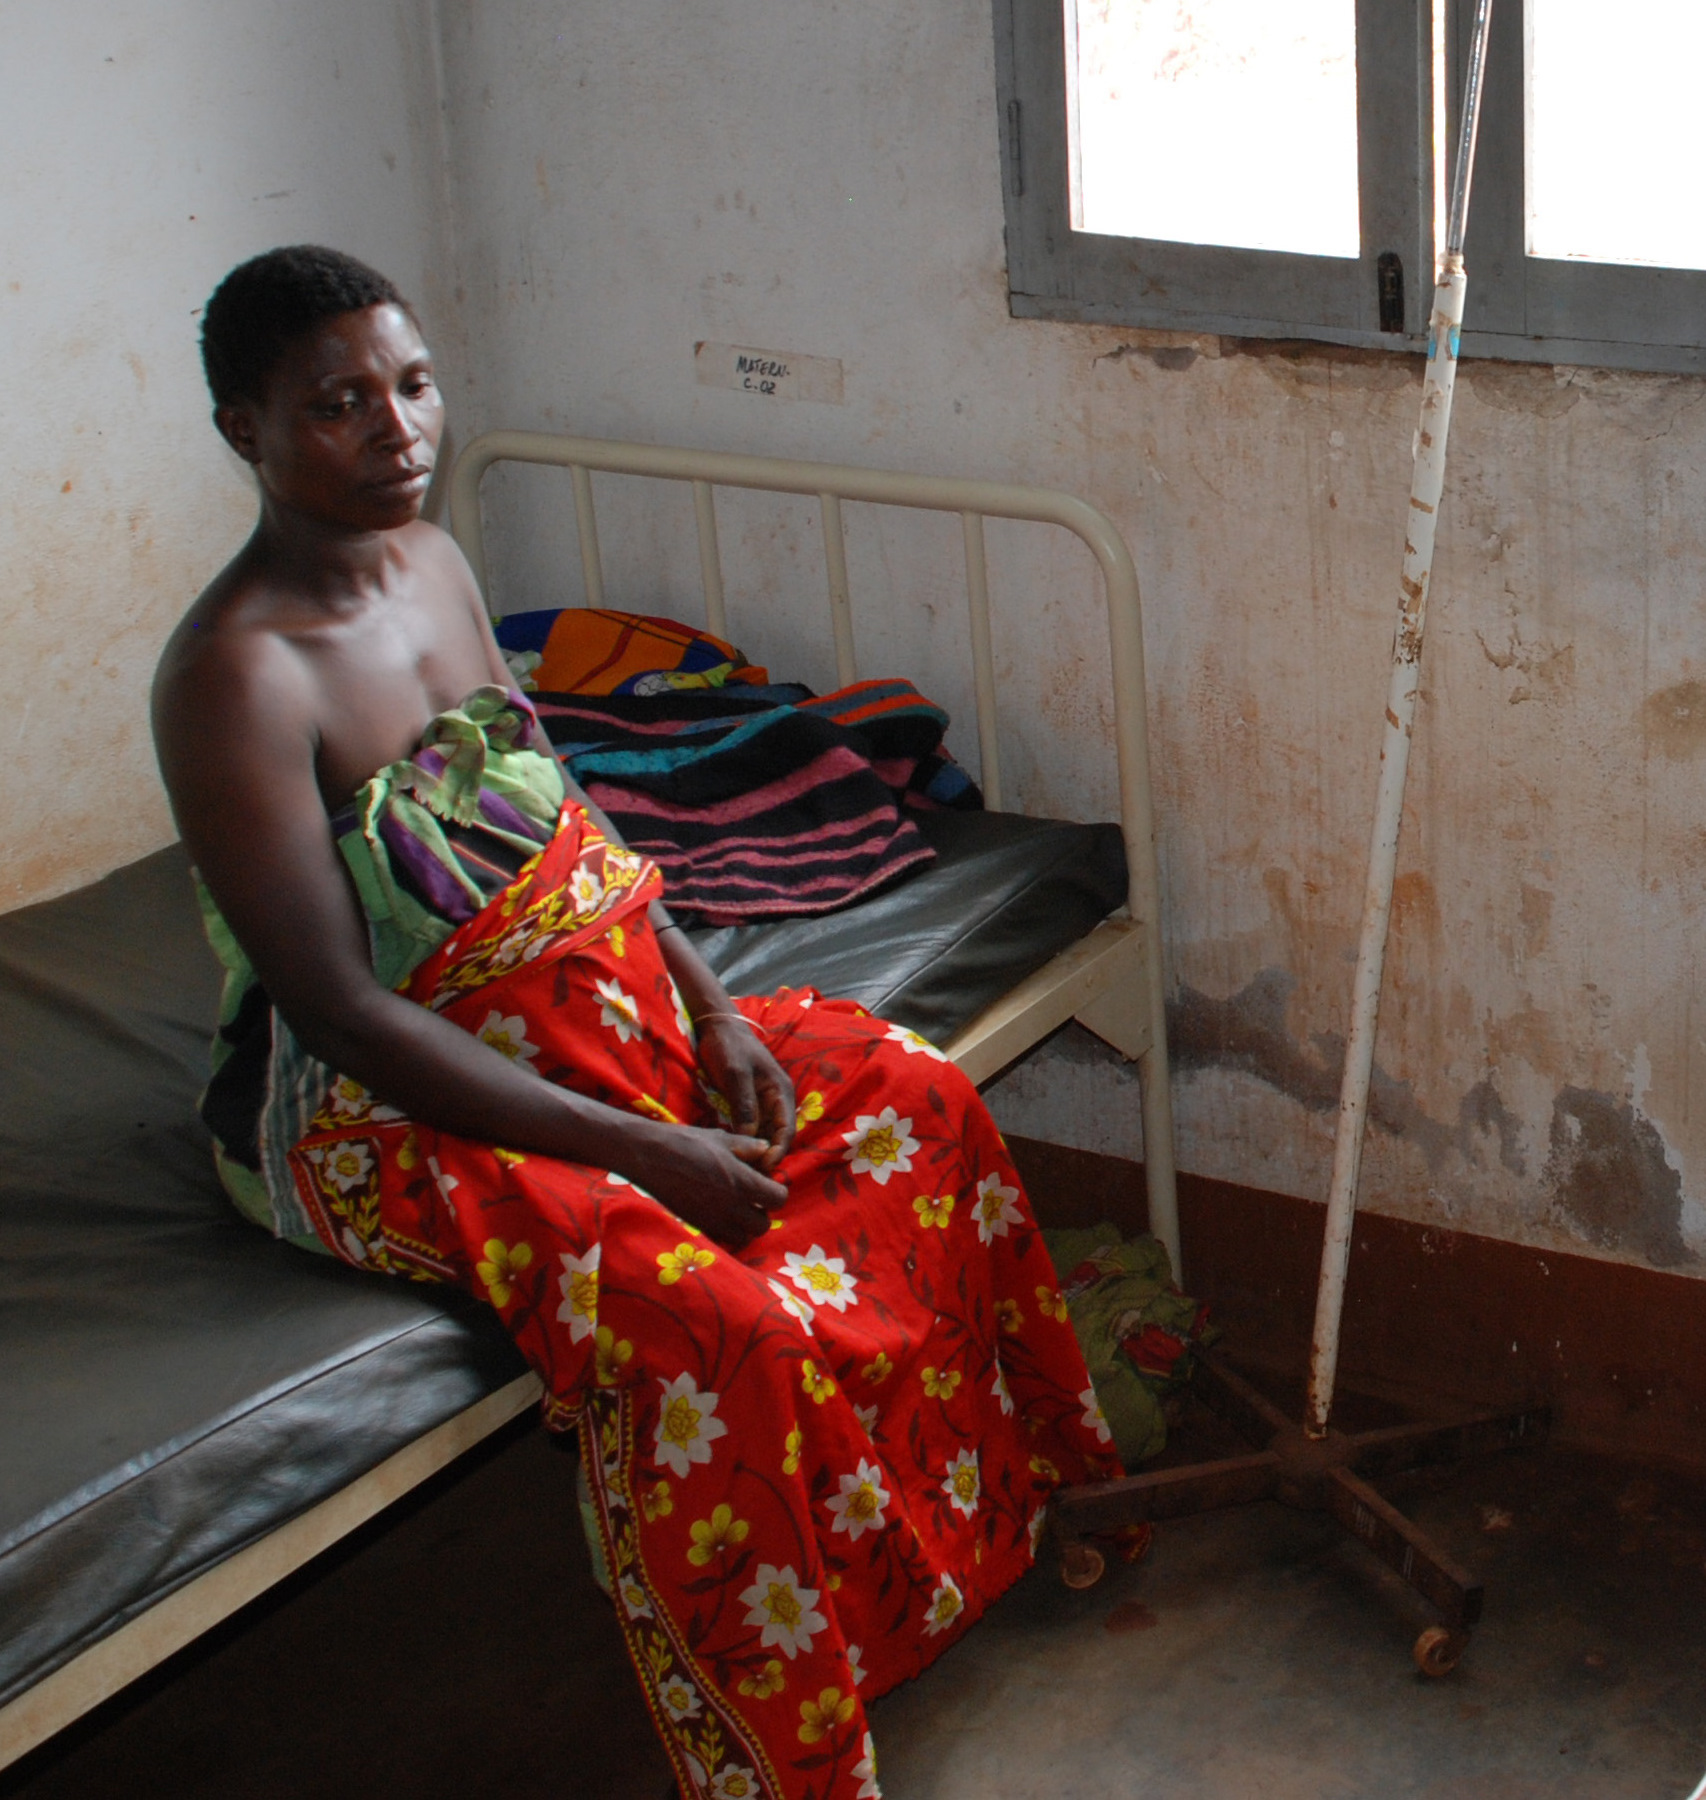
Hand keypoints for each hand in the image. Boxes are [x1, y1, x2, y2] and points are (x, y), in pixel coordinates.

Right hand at [635, 1124, 788, 1247]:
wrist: (649, 1156)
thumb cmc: (687, 1142)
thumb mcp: (722, 1138)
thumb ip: (749, 1147)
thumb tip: (767, 1151)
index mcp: (742, 1182)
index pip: (778, 1199)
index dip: (776, 1191)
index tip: (766, 1182)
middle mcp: (730, 1207)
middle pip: (762, 1226)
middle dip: (762, 1212)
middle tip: (752, 1197)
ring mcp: (712, 1220)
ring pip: (742, 1237)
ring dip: (744, 1225)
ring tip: (735, 1207)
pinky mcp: (696, 1225)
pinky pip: (721, 1239)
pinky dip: (725, 1230)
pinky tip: (717, 1211)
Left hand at [695, 1015, 796, 1172]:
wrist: (716, 1026)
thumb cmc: (729, 1046)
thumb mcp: (736, 1074)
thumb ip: (744, 1105)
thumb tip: (750, 1139)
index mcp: (781, 1093)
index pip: (786, 1131)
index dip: (777, 1153)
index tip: (762, 1170)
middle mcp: (775, 1101)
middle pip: (776, 1138)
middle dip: (765, 1158)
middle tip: (747, 1177)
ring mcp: (761, 1104)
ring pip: (762, 1136)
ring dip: (754, 1152)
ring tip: (739, 1170)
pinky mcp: (746, 1105)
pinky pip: (749, 1129)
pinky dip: (743, 1142)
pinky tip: (731, 1154)